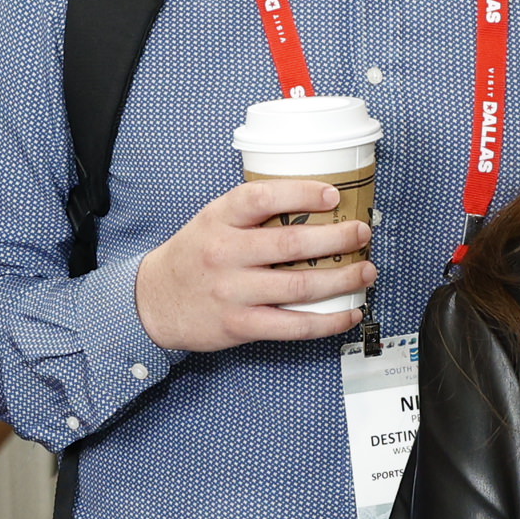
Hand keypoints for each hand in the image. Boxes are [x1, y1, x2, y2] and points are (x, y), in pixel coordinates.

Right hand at [130, 180, 371, 355]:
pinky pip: (293, 325)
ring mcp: (233, 291)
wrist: (154, 301)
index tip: (332, 194)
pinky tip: (348, 313)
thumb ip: (250, 212)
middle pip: (291, 244)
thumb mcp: (212, 221)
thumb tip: (311, 203)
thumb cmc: (193, 257)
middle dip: (337, 238)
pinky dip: (328, 321)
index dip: (302, 193)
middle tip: (361, 233)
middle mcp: (225, 253)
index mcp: (219, 219)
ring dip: (342, 279)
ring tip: (365, 271)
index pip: (263, 197)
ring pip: (299, 286)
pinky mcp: (240, 325)